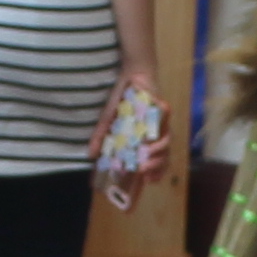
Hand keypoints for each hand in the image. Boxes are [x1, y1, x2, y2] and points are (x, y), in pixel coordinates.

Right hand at [98, 69, 177, 189]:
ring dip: (158, 156)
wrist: (132, 74)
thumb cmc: (122, 97)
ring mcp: (162, 122)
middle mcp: (157, 132)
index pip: (157, 159)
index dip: (156, 172)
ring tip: (145, 163)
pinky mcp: (164, 112)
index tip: (148, 182)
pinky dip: (159, 137)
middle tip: (143, 174)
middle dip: (156, 168)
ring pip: (167, 144)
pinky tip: (150, 145)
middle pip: (165, 155)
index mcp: (146, 136)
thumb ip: (100, 137)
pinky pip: (166, 128)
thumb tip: (89, 155)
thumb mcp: (108, 119)